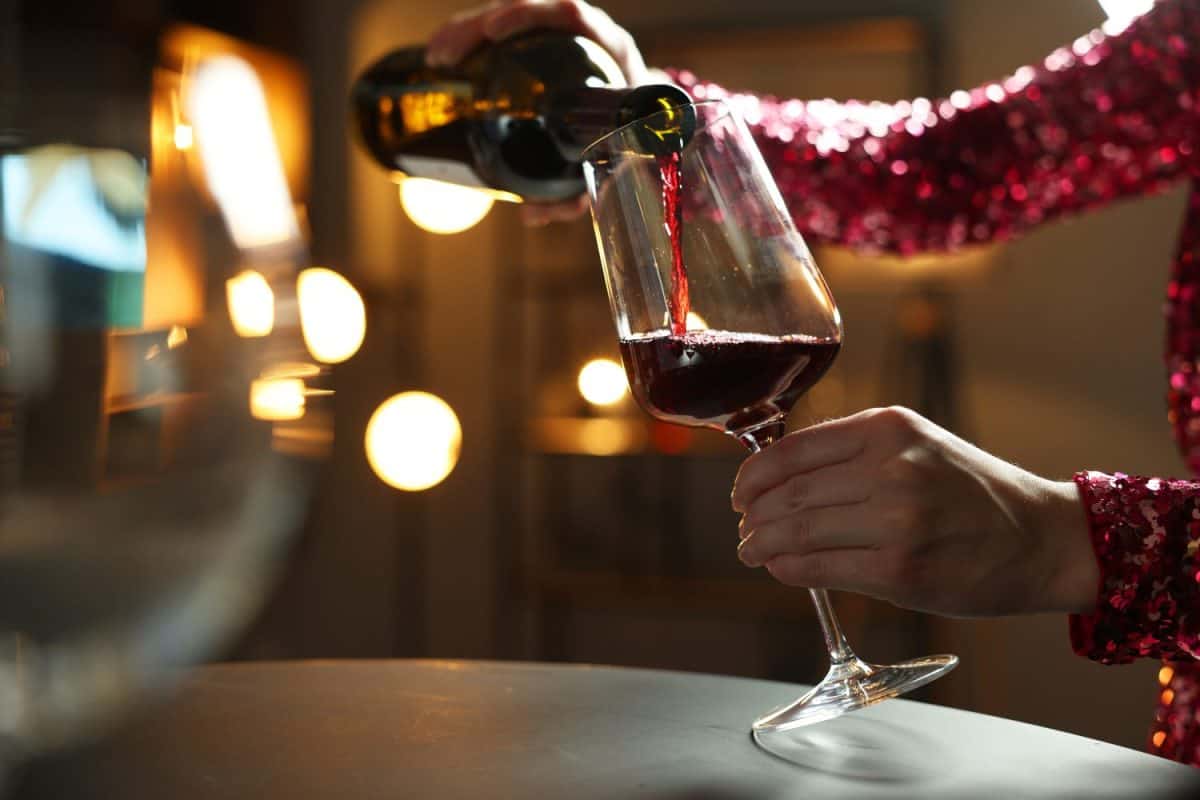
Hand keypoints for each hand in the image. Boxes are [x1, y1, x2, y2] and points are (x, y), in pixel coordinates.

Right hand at [426, 0, 649, 224]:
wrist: (645, 126)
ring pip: (510, 18)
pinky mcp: (542, 47)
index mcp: (611, 51)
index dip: (529, 16)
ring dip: (466, 30)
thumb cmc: (630, 141)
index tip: (494, 32)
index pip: (570, 14)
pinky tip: (444, 58)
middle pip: (529, 12)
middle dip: (478, 26)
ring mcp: (562, 37)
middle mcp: (586, 36)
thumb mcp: (612, 164)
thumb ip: (578, 192)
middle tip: (446, 55)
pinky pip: (505, 34)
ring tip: (435, 57)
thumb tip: (532, 214)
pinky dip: (472, 41)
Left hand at [731, 407, 1098, 616]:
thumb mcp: (916, 444)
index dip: (753, 476)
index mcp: (887, 428)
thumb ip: (853, 452)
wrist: (1042, 539)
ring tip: (752, 551)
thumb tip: (778, 477)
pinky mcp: (900, 570)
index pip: (791, 450)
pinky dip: (789, 569)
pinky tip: (780, 568)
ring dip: (763, 545)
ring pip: (798, 531)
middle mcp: (890, 468)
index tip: (741, 493)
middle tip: (744, 528)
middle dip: (754, 515)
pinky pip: (821, 568)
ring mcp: (896, 520)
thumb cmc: (973, 492)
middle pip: (789, 493)